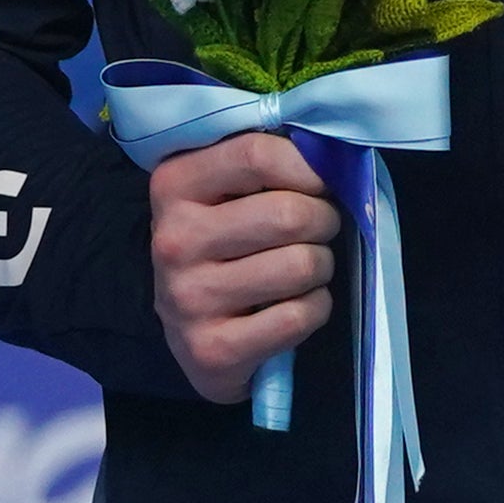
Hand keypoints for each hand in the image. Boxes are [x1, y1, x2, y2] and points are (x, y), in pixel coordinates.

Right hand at [150, 130, 337, 405]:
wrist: (195, 336)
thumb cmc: (224, 247)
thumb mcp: (224, 193)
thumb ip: (265, 165)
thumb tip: (330, 154)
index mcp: (173, 186)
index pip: (257, 155)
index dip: (308, 167)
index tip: (321, 183)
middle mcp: (174, 240)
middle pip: (288, 214)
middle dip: (323, 221)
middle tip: (318, 231)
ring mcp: (189, 298)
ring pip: (301, 265)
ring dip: (320, 267)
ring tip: (304, 269)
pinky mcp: (212, 349)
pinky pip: (298, 316)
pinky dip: (315, 308)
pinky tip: (295, 305)